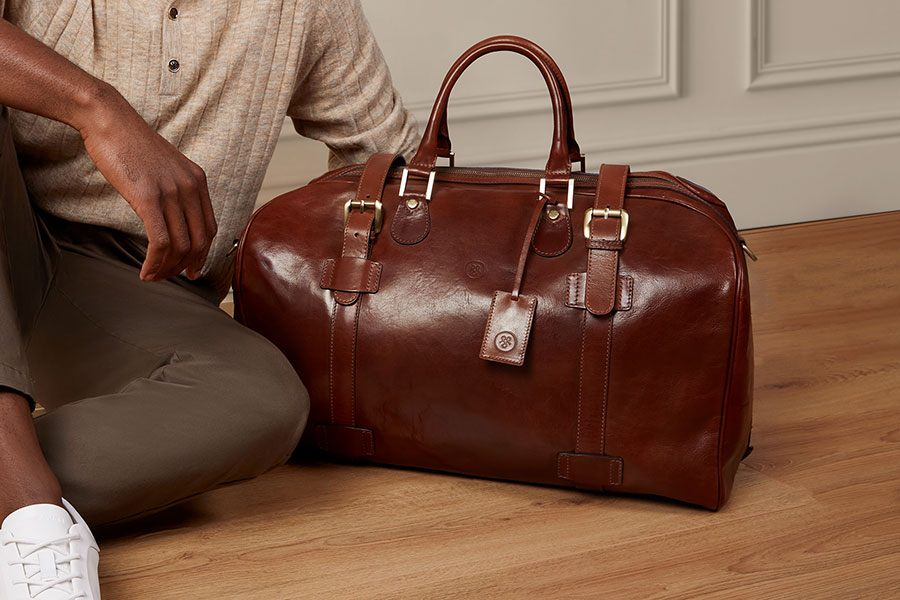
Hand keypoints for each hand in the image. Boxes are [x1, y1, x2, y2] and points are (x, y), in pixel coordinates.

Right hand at [76, 85, 216, 281]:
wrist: (109, 120)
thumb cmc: (130, 144)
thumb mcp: (165, 167)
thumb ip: (174, 190)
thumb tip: (172, 217)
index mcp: (197, 181)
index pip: (210, 228)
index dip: (203, 254)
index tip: (192, 269)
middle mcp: (190, 187)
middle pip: (199, 241)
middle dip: (187, 266)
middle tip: (171, 278)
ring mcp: (171, 192)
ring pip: (181, 245)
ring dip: (167, 268)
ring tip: (153, 277)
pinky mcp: (148, 198)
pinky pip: (160, 241)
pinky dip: (155, 262)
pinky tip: (145, 271)